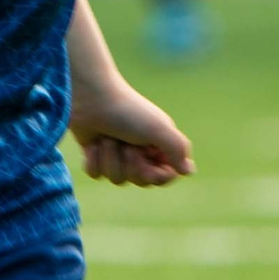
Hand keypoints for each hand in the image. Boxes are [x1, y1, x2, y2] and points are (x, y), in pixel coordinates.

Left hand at [70, 79, 193, 187]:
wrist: (89, 97)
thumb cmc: (127, 111)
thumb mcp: (158, 129)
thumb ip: (177, 149)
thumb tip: (189, 171)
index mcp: (160, 143)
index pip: (167, 176)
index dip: (158, 176)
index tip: (150, 165)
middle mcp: (141, 150)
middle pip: (141, 181)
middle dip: (132, 165)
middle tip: (127, 146)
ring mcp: (117, 153)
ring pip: (118, 179)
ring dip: (111, 158)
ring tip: (108, 138)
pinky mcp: (96, 154)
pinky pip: (97, 174)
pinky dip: (94, 160)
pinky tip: (93, 143)